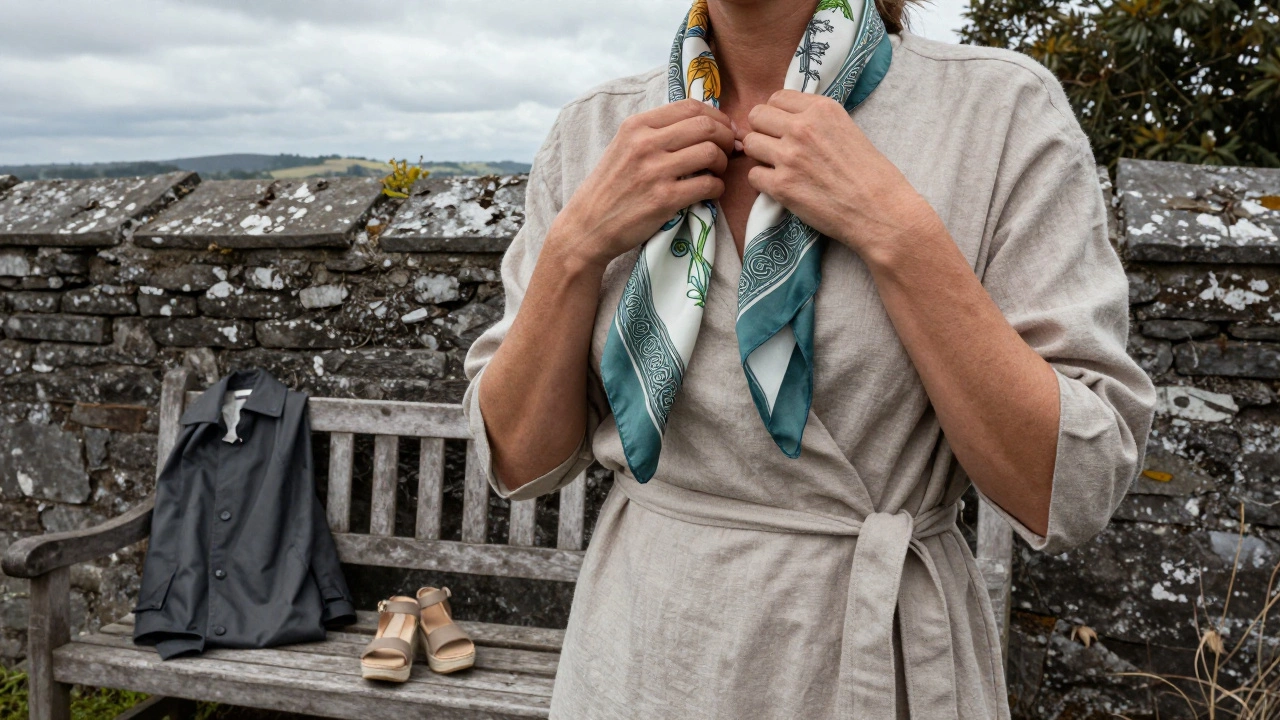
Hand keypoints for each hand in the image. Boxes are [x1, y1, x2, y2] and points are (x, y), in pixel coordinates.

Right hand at [546, 99, 734, 271]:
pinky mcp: (664, 199)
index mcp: (636, 125)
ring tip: (715, 173)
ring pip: (711, 153)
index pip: (690, 106)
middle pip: (706, 127)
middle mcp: (644, 143)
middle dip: (726, 138)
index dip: (716, 116)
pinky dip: (717, 188)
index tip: (724, 130)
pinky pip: (708, 185)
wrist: (588, 226)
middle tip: (728, 152)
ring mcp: (654, 171)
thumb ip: (657, 132)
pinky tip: (709, 192)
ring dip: (723, 164)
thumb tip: (703, 122)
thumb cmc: (610, 186)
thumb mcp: (624, 146)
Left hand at [742, 90, 943, 268]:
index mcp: (822, 109)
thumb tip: (787, 120)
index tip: (783, 128)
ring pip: (750, 144)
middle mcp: (802, 127)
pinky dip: (763, 182)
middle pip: (756, 116)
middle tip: (775, 148)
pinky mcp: (781, 186)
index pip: (776, 97)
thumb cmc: (872, 174)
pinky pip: (753, 175)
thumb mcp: (847, 129)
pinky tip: (782, 187)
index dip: (776, 114)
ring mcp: (789, 156)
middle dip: (762, 131)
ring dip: (760, 156)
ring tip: (779, 167)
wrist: (881, 211)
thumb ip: (816, 121)